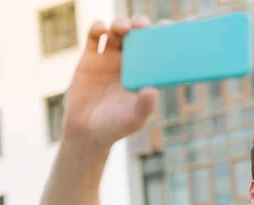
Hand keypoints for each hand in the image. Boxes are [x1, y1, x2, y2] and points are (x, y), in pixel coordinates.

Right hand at [62, 16, 158, 148]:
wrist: (86, 131)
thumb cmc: (116, 126)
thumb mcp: (134, 119)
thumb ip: (144, 106)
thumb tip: (152, 90)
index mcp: (146, 73)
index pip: (158, 50)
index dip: (163, 37)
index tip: (168, 28)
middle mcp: (130, 63)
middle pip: (138, 35)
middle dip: (141, 25)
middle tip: (142, 25)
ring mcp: (110, 58)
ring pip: (118, 32)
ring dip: (121, 24)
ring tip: (122, 28)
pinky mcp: (90, 58)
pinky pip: (95, 36)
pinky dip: (98, 27)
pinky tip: (101, 28)